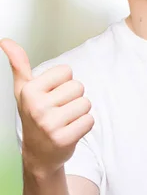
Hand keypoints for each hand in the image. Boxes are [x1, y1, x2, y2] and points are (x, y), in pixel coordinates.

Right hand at [0, 39, 93, 178]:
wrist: (38, 153)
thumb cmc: (34, 116)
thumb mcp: (24, 90)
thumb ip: (19, 64)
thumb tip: (5, 41)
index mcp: (29, 90)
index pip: (67, 71)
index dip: (63, 82)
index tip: (51, 95)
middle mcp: (37, 106)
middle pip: (78, 86)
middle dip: (73, 97)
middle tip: (59, 110)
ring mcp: (50, 124)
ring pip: (86, 103)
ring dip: (79, 112)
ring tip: (64, 120)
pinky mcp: (64, 139)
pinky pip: (90, 120)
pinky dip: (84, 125)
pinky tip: (69, 131)